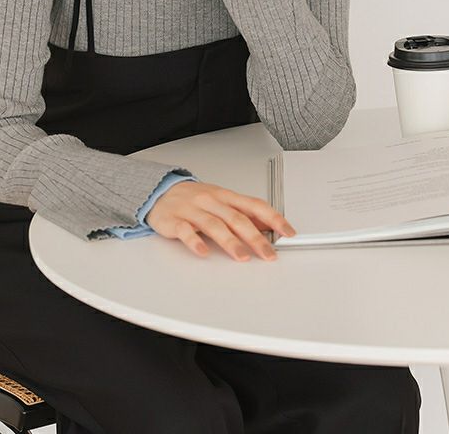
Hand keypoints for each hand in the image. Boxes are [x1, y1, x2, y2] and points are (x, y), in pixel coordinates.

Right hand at [145, 180, 296, 261]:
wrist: (160, 192)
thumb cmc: (195, 198)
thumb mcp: (222, 200)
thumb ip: (243, 212)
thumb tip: (268, 223)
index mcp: (226, 196)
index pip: (255, 205)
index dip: (273, 219)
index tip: (287, 232)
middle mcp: (211, 201)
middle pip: (237, 218)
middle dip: (255, 237)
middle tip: (268, 254)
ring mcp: (193, 210)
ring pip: (214, 225)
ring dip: (230, 242)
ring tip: (242, 256)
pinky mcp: (174, 221)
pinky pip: (185, 231)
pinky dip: (195, 242)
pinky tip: (204, 252)